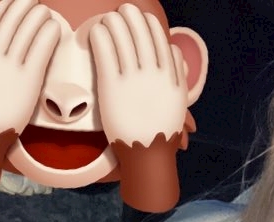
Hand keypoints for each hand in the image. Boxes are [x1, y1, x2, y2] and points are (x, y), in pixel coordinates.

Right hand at [0, 0, 59, 133]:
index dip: (5, 9)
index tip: (14, 2)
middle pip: (10, 23)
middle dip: (24, 7)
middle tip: (35, 1)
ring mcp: (9, 67)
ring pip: (25, 33)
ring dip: (37, 17)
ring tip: (46, 11)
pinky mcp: (27, 80)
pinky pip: (39, 51)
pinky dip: (47, 36)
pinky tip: (54, 28)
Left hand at [90, 3, 188, 147]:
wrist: (147, 155)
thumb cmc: (161, 131)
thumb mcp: (177, 102)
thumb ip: (177, 74)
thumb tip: (174, 49)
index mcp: (169, 75)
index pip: (158, 37)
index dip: (147, 23)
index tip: (140, 19)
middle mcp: (153, 73)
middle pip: (140, 30)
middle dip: (129, 16)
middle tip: (120, 12)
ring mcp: (133, 78)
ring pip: (122, 35)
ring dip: (112, 22)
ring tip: (106, 21)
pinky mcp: (112, 85)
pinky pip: (105, 50)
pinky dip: (100, 36)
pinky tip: (96, 33)